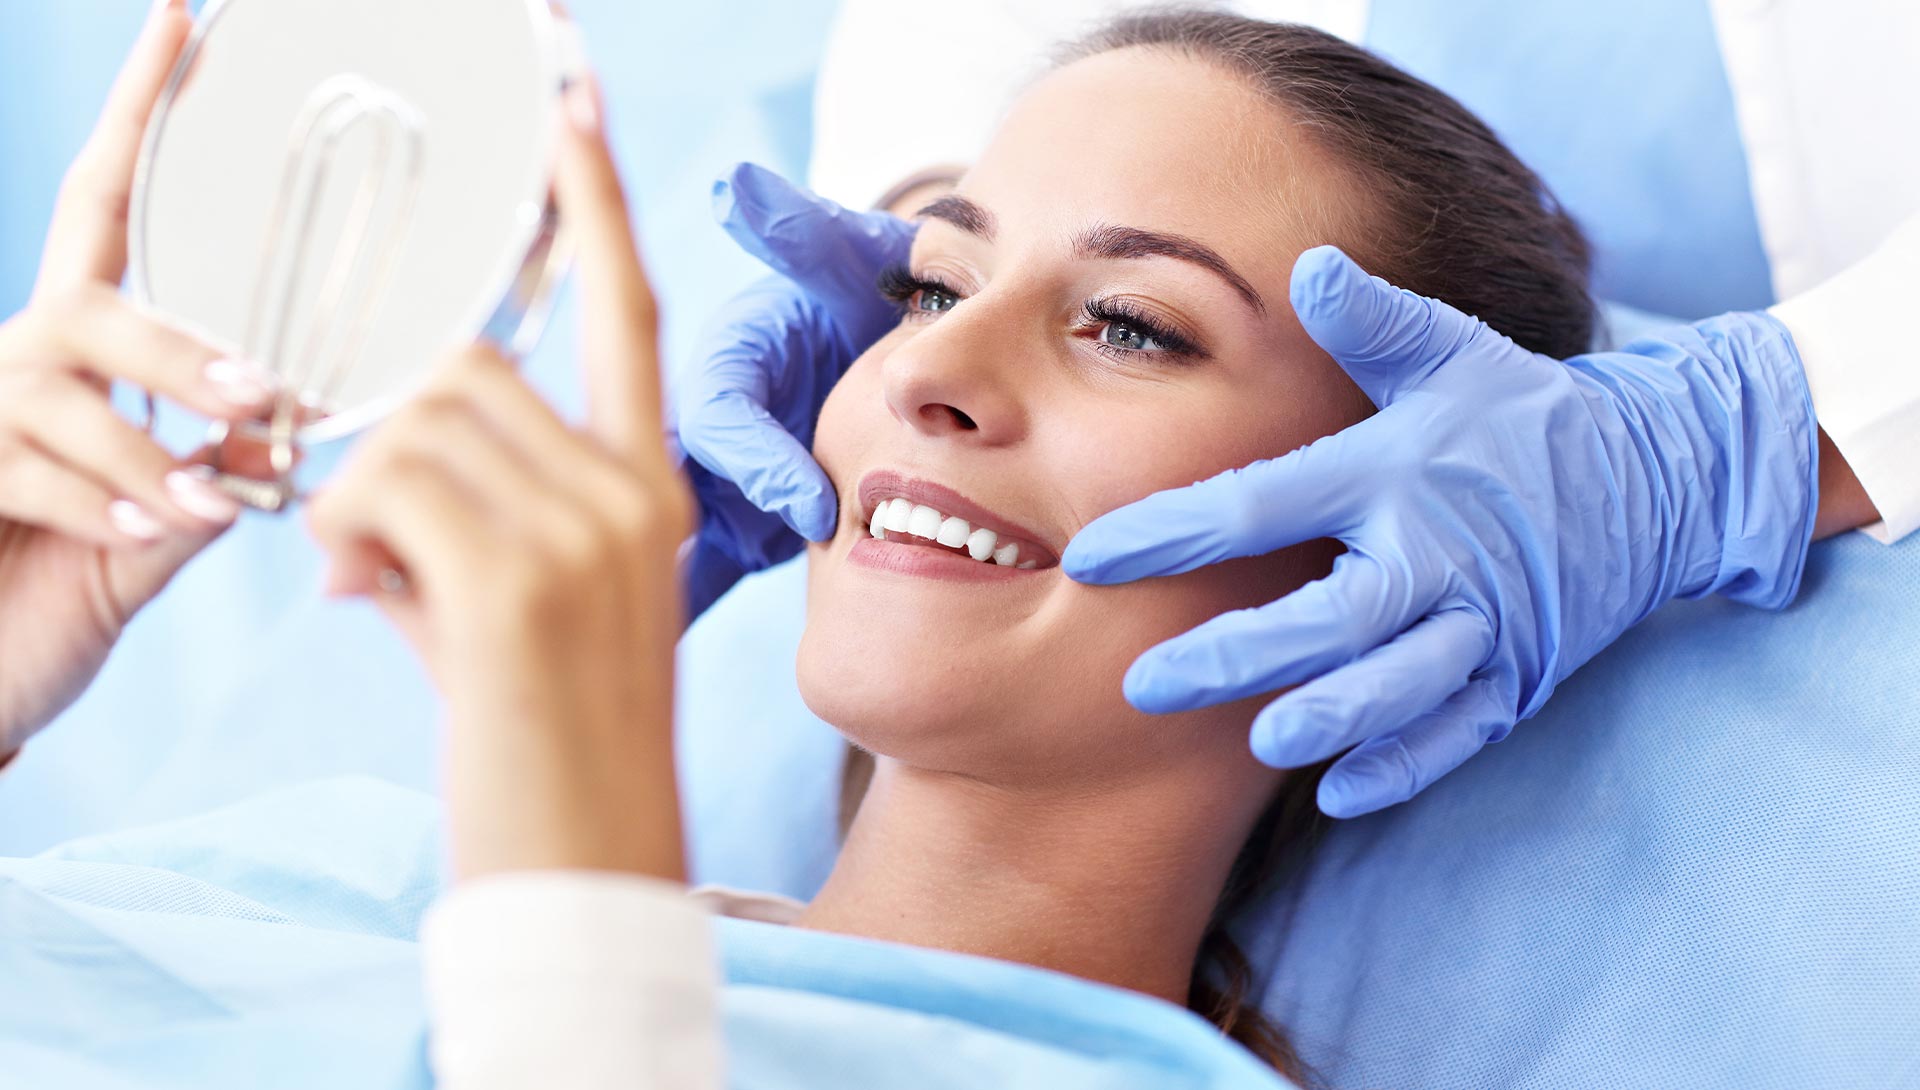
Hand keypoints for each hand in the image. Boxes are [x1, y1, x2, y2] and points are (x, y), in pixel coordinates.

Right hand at [0, 0, 277, 755]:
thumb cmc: (57, 598)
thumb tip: (278, 443)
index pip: (104, 210)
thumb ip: (206, 481)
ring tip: (203, 502)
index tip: (180, 20)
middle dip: (181, 350)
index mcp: (71, 353)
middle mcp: (13, 362)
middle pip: (91, 303)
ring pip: (60, 388)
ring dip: (147, 448)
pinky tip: (145, 534)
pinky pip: (27, 471)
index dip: (136, 114)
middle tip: (262, 392)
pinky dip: (103, 505)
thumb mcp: (153, 539)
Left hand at [308, 77, 691, 880]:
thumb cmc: (552, 743)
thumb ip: (475, 511)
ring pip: (413, 421)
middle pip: (464, 367)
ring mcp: (586, 530)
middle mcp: (632, 492)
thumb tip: (363, 465)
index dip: (594, 202)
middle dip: (392, 434)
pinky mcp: (517, 577)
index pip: (626, 312)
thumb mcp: (537, 610)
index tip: (571, 103)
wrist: (588, 866)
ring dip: (358, 495)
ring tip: (375, 587)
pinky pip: (382, 484)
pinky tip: (362, 600)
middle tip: (371, 542)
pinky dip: (342, 535)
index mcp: (650, 490)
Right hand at [673, 164, 913, 617]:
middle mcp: (705, 423)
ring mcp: (712, 481)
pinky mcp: (729, 528)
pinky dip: (677, 613)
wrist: (885, 346)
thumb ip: (806, 235)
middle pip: (671, 483)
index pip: (722, 414)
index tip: (814, 506)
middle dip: (686, 542)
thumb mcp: (843, 262)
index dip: (758, 460)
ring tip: (647, 651)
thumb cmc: (863, 297)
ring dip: (664, 587)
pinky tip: (655, 668)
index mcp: (726, 361)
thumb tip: (741, 191)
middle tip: (712, 600)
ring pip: (666, 537)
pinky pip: (694, 574)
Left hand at [1065, 246, 1818, 817]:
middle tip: (1147, 686)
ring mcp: (1486, 622)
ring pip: (1403, 682)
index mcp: (1396, 471)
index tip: (1091, 559)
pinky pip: (1461, 731)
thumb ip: (1375, 322)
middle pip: (1333, 613)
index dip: (1176, 532)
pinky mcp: (1520, 674)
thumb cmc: (1523, 411)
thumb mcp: (1453, 353)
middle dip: (1240, 653)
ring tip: (1264, 743)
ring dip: (1337, 714)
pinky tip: (1342, 791)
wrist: (1660, 473)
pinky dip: (1409, 762)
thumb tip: (1309, 266)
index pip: (1266, 502)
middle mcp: (1439, 550)